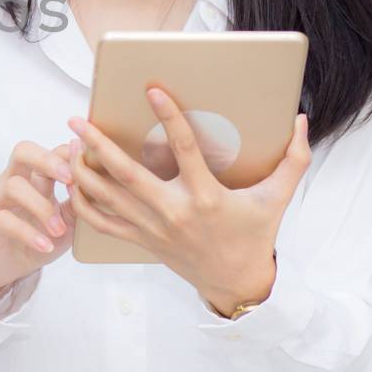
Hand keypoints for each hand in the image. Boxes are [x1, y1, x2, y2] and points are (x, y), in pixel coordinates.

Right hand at [0, 140, 79, 306]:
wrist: (7, 267)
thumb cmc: (40, 237)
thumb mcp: (66, 221)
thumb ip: (79, 203)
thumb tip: (104, 187)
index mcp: (35, 177)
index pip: (49, 151)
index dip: (68, 155)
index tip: (89, 168)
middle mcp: (14, 181)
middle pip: (23, 152)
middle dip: (48, 160)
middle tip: (70, 179)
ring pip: (13, 186)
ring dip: (42, 208)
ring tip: (59, 230)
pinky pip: (4, 219)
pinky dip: (28, 233)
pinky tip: (45, 246)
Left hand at [65, 86, 311, 313]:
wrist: (236, 282)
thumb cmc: (256, 235)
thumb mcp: (278, 198)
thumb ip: (294, 159)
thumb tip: (303, 121)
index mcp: (206, 196)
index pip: (185, 149)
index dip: (169, 117)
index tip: (151, 90)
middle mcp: (175, 212)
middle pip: (126, 174)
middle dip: (98, 145)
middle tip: (78, 120)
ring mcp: (153, 229)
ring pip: (107, 198)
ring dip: (83, 171)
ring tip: (68, 145)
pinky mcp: (141, 241)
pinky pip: (102, 223)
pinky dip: (82, 203)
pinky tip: (71, 182)